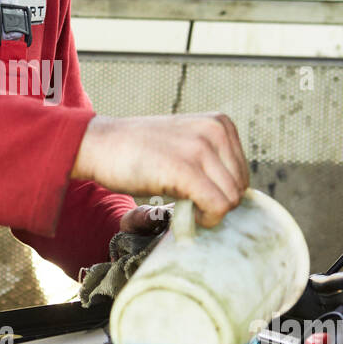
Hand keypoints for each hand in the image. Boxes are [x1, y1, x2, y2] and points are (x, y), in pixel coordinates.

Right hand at [72, 112, 249, 228]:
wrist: (100, 144)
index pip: (242, 174)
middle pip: (239, 188)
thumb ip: (211, 159)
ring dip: (208, 213)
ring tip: (182, 207)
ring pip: (231, 199)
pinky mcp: (185, 169)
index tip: (195, 195)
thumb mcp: (185, 142)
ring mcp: (200, 148)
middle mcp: (215, 131)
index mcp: (220, 124)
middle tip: (186, 205)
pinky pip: (216, 206)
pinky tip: (182, 214)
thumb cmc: (138, 150)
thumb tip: (233, 195)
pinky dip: (205, 220)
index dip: (220, 192)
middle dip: (216, 204)